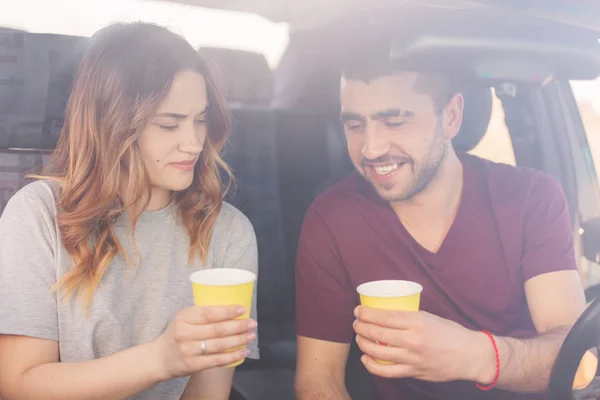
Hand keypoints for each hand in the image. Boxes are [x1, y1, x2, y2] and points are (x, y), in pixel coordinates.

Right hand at [153, 305, 256, 378]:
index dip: (227, 311)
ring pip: (219, 345)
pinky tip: (243, 351)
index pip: (209, 313)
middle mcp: (185, 333)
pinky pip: (217, 360)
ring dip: (238, 340)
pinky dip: (232, 356)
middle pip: (217, 329)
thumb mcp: (184, 318)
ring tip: (250, 336)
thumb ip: (202, 314)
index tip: (242, 310)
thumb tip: (232, 311)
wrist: (160, 358)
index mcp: (183, 317)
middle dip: (238, 326)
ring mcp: (189, 351)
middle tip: (252, 323)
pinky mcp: (193, 365)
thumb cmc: (177, 334)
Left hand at [353, 306, 494, 382]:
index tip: (358, 311)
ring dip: (363, 343)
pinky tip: (366, 359)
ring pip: (378, 352)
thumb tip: (387, 315)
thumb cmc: (451, 333)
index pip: (384, 316)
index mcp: (417, 321)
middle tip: (356, 323)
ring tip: (359, 338)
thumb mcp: (430, 317)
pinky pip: (387, 371)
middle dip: (360, 327)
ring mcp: (412, 357)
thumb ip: (409, 318)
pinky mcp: (414, 372)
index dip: (366, 313)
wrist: (470, 355)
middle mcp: (413, 339)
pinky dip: (372, 365)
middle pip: (377, 332)